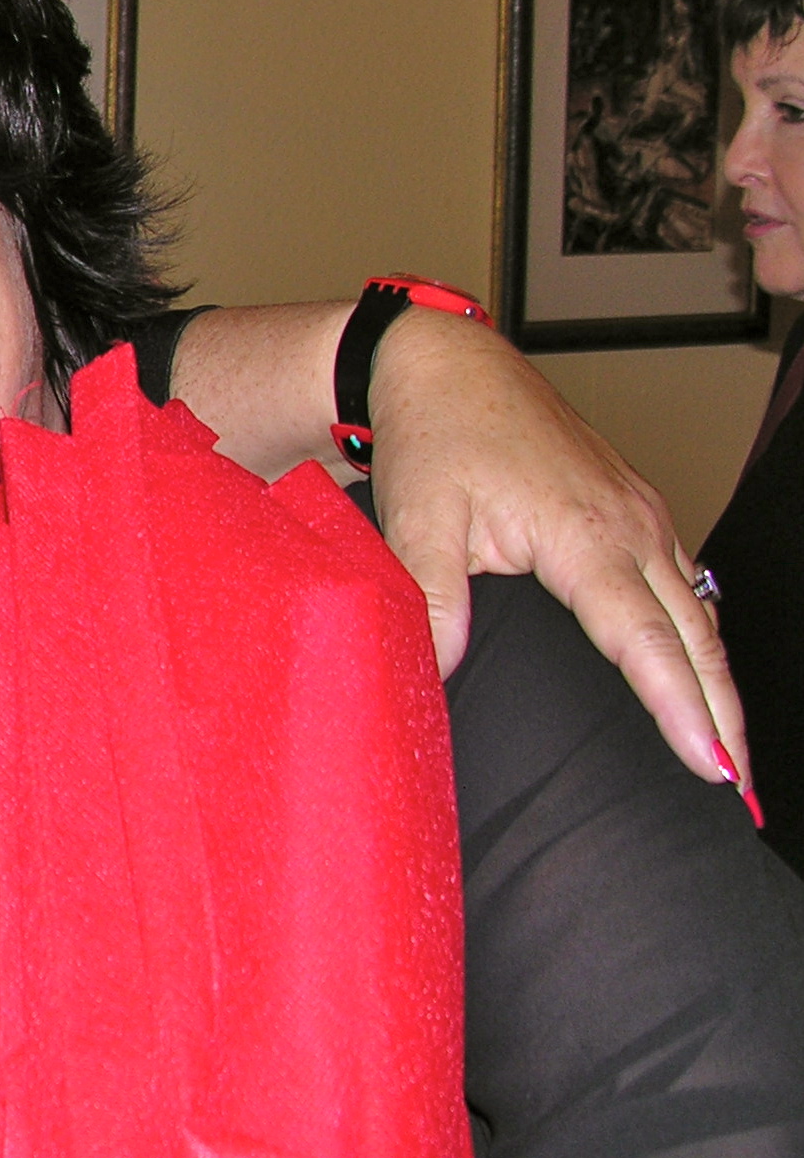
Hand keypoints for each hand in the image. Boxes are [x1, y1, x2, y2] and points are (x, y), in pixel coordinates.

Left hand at [367, 309, 746, 785]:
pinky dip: (697, 639)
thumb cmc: (438, 438)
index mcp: (586, 533)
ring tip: (728, 752)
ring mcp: (643, 516)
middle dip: (722, 713)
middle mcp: (633, 526)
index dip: (681, 706)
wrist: (449, 369)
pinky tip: (699, 678)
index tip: (709, 763)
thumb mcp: (417, 518)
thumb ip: (433, 596)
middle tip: (739, 787)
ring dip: (718, 681)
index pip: (646, 640)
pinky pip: (683, 585)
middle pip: (694, 637)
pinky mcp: (636, 512)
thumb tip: (440, 667)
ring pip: (698, 613)